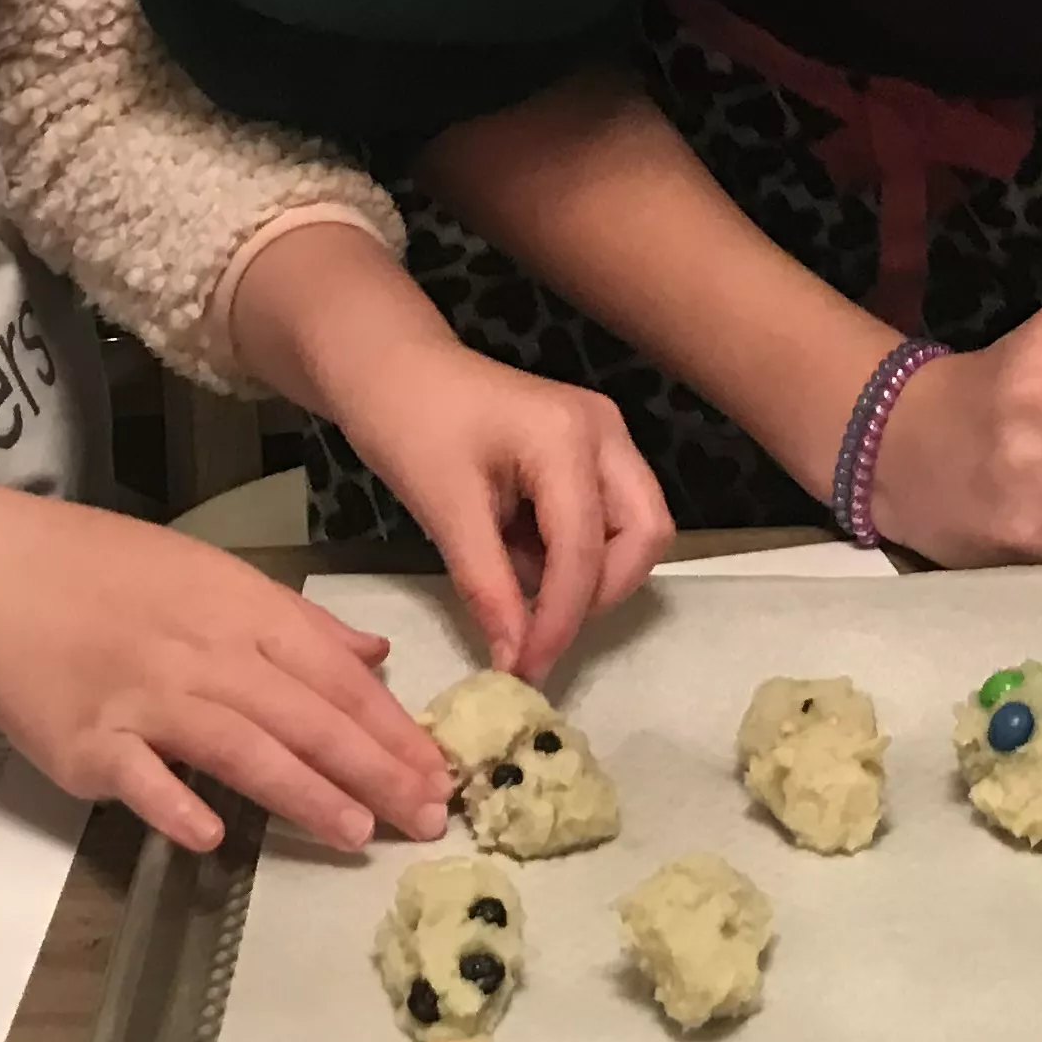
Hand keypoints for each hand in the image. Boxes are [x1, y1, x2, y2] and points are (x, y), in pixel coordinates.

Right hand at [0, 475, 451, 853]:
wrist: (1, 575)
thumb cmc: (113, 576)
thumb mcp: (219, 576)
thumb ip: (300, 625)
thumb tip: (376, 655)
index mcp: (246, 613)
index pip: (337, 678)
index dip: (393, 728)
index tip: (441, 773)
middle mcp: (207, 656)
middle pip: (305, 717)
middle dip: (374, 771)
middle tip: (428, 818)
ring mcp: (146, 700)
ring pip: (241, 748)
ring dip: (304, 792)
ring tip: (357, 835)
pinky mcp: (87, 741)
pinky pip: (140, 777)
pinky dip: (175, 804)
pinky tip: (212, 838)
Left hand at [324, 334, 672, 682]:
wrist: (395, 370)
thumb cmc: (410, 427)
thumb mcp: (444, 510)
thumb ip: (489, 587)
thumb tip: (516, 662)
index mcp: (568, 438)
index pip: (585, 550)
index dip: (560, 620)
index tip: (525, 670)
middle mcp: (606, 432)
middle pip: (646, 535)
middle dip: (601, 592)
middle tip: (540, 627)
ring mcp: (606, 437)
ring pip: (638, 528)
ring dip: (594, 575)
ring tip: (526, 587)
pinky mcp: (594, 449)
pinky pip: (612, 517)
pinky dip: (580, 554)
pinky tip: (525, 556)